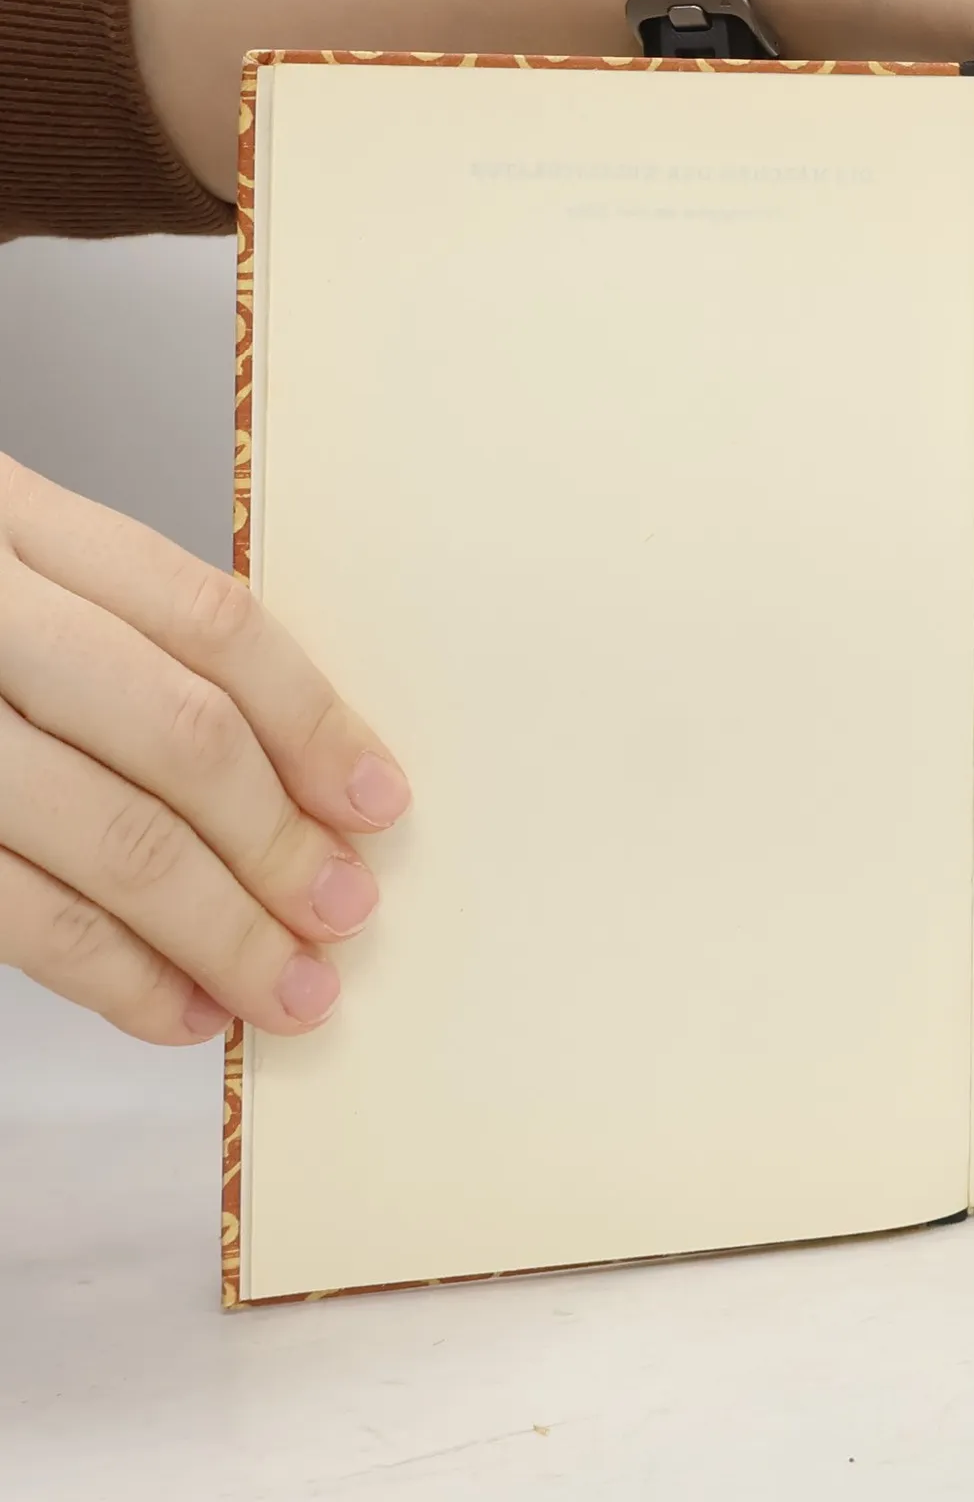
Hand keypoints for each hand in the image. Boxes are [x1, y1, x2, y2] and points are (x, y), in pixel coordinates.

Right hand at [0, 455, 408, 1042]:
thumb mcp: (6, 568)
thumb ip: (119, 634)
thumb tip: (297, 766)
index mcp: (12, 523)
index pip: (208, 620)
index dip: (311, 717)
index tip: (378, 798)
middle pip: (176, 734)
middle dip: (277, 840)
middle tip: (344, 911)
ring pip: (107, 838)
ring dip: (218, 931)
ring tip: (288, 989)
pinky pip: (12, 912)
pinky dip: (115, 975)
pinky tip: (181, 1008)